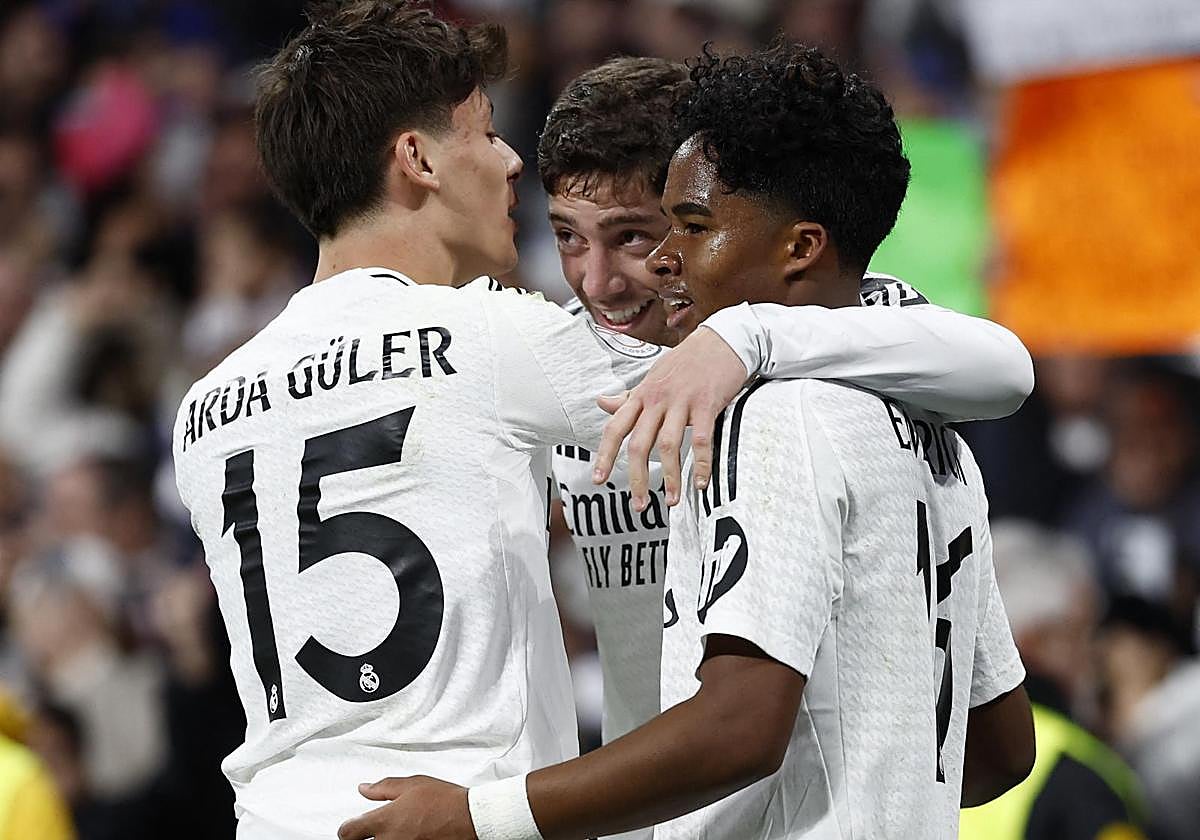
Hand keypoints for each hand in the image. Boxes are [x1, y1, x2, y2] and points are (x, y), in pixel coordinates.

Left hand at [338, 776, 475, 839]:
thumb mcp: (412, 784)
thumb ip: (383, 788)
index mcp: (384, 820)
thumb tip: (364, 789)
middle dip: (366, 837)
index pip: (347, 832)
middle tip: (378, 830)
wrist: (470, 819)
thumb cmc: (445, 801)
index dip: (348, 829)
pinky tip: (411, 836)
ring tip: (401, 830)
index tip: (352, 827)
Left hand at [593, 326, 748, 507]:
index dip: (604, 455)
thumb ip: (629, 397)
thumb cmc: (686, 361)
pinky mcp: (707, 404)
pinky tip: (700, 482)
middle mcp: (657, 399)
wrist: (722, 339)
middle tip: (638, 505)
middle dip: (636, 478)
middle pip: (639, 444)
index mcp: (641, 395)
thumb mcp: (652, 376)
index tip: (597, 480)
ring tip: (672, 501)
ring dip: (670, 477)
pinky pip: (702, 440)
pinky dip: (701, 464)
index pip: (615, 428)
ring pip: (668, 446)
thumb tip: (602, 403)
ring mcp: (682, 401)